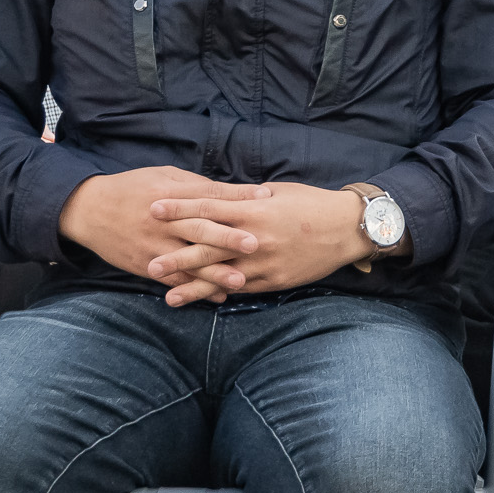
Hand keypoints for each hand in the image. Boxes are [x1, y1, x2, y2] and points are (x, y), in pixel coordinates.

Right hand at [60, 165, 248, 281]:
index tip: (265, 198)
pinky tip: (217, 296)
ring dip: (215, 271)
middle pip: (200, 227)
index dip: (238, 196)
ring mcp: (155, 244)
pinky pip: (174, 279)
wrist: (90, 210)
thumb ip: (194, 186)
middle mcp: (164, 219)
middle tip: (255, 242)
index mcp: (171, 192)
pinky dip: (196, 289)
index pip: (209, 194)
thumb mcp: (162, 177)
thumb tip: (227, 192)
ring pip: (189, 259)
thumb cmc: (132, 188)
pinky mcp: (147, 264)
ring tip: (240, 279)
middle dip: (228, 236)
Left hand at [145, 181, 380, 306]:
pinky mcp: (273, 281)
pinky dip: (220, 295)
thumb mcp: (275, 192)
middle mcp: (255, 237)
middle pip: (208, 247)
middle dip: (176, 255)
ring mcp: (263, 263)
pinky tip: (203, 301)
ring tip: (167, 295)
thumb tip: (216, 196)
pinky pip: (242, 289)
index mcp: (253, 209)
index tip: (152, 208)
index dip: (179, 209)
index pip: (207, 207)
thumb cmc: (309, 203)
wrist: (345, 229)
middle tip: (148, 262)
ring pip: (221, 276)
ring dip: (193, 286)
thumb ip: (244, 198)